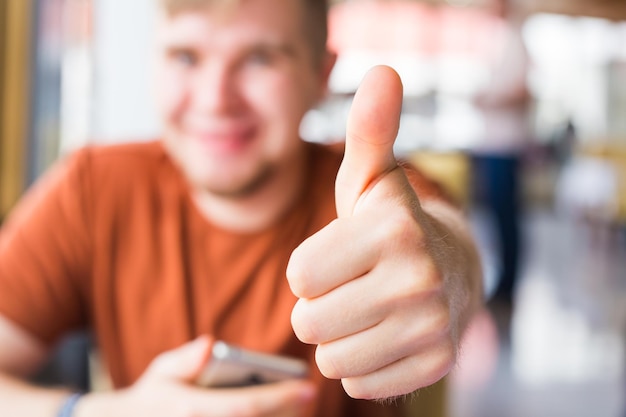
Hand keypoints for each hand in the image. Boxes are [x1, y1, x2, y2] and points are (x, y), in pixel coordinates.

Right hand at [75, 337, 315, 416]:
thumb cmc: (153, 398)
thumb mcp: (161, 372)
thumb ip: (184, 360)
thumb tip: (210, 344)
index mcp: (191, 411)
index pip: (245, 407)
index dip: (279, 399)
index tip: (308, 387)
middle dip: (288, 413)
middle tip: (310, 397)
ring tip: (299, 406)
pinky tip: (280, 413)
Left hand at [287, 66, 479, 399]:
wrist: (452, 268)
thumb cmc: (390, 223)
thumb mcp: (372, 178)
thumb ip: (368, 130)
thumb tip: (381, 72)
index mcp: (393, 231)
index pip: (298, 275)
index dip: (309, 267)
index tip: (338, 255)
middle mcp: (418, 280)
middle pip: (308, 322)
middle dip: (319, 305)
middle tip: (352, 284)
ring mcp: (431, 327)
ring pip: (331, 359)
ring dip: (338, 337)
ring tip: (367, 309)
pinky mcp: (435, 364)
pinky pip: (359, 383)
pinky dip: (363, 363)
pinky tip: (386, 334)